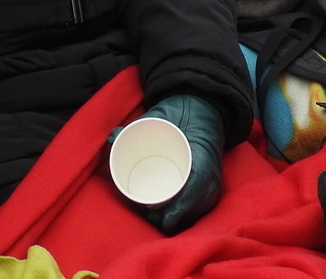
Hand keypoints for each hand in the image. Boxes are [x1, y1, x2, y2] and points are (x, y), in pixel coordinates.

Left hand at [132, 93, 224, 234]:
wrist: (203, 106)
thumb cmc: (182, 110)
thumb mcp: (161, 113)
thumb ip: (137, 124)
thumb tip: (112, 136)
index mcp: (202, 151)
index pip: (197, 185)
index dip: (182, 206)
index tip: (164, 216)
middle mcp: (211, 168)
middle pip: (198, 203)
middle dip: (176, 217)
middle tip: (151, 217)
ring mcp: (213, 175)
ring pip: (202, 207)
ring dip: (183, 218)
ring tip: (159, 219)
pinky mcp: (212, 180)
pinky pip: (205, 204)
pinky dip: (191, 214)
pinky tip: (176, 218)